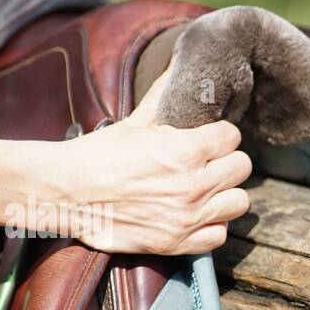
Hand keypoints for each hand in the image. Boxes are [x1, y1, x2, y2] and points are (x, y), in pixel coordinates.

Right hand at [60, 67, 251, 254]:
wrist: (67, 194)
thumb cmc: (98, 155)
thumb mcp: (134, 121)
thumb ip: (163, 97)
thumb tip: (178, 66)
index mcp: (186, 150)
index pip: (232, 136)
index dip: (220, 135)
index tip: (208, 138)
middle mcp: (194, 185)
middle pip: (241, 168)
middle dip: (226, 161)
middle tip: (209, 163)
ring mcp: (187, 217)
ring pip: (238, 202)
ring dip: (225, 194)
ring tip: (206, 190)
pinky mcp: (176, 243)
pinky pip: (218, 236)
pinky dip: (211, 226)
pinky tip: (195, 215)